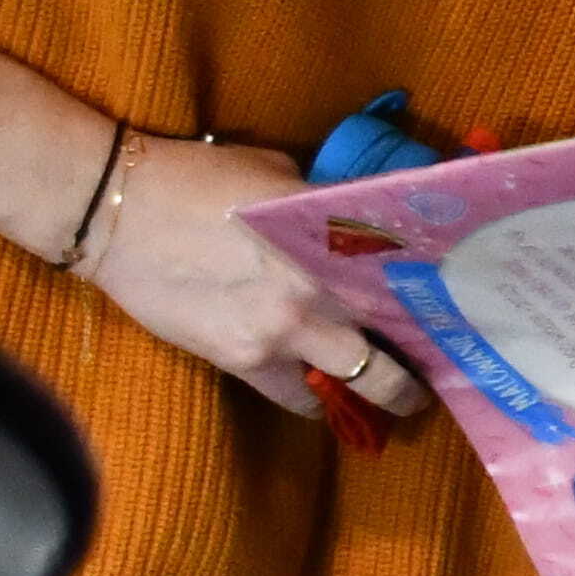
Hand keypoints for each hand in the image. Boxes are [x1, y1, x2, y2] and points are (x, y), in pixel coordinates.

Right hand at [89, 134, 429, 428]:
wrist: (116, 210)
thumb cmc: (198, 179)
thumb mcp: (277, 176)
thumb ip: (321, 207)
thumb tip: (352, 221)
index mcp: (332, 237)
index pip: (407, 278)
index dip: (435, 302)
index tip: (458, 315)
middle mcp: (319, 288)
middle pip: (399, 338)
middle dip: (424, 360)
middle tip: (438, 371)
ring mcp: (282, 329)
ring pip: (358, 379)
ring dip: (380, 390)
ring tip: (395, 396)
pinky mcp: (241, 358)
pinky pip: (294, 395)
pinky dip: (311, 398)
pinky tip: (321, 397)